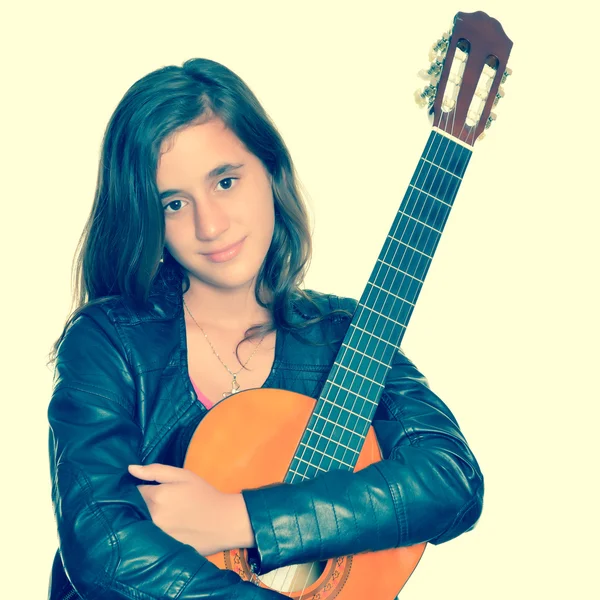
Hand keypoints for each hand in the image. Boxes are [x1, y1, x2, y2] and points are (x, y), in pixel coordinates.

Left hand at [128, 463, 254, 555]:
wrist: (224, 522)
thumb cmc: (204, 495)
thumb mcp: (183, 475)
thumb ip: (156, 470)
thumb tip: (130, 469)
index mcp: (157, 496)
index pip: (134, 491)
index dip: (138, 488)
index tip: (147, 488)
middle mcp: (152, 517)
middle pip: (135, 509)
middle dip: (140, 504)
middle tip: (156, 502)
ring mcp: (156, 534)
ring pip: (139, 523)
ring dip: (143, 519)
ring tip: (160, 515)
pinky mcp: (161, 548)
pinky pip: (148, 538)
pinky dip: (151, 532)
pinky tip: (163, 529)